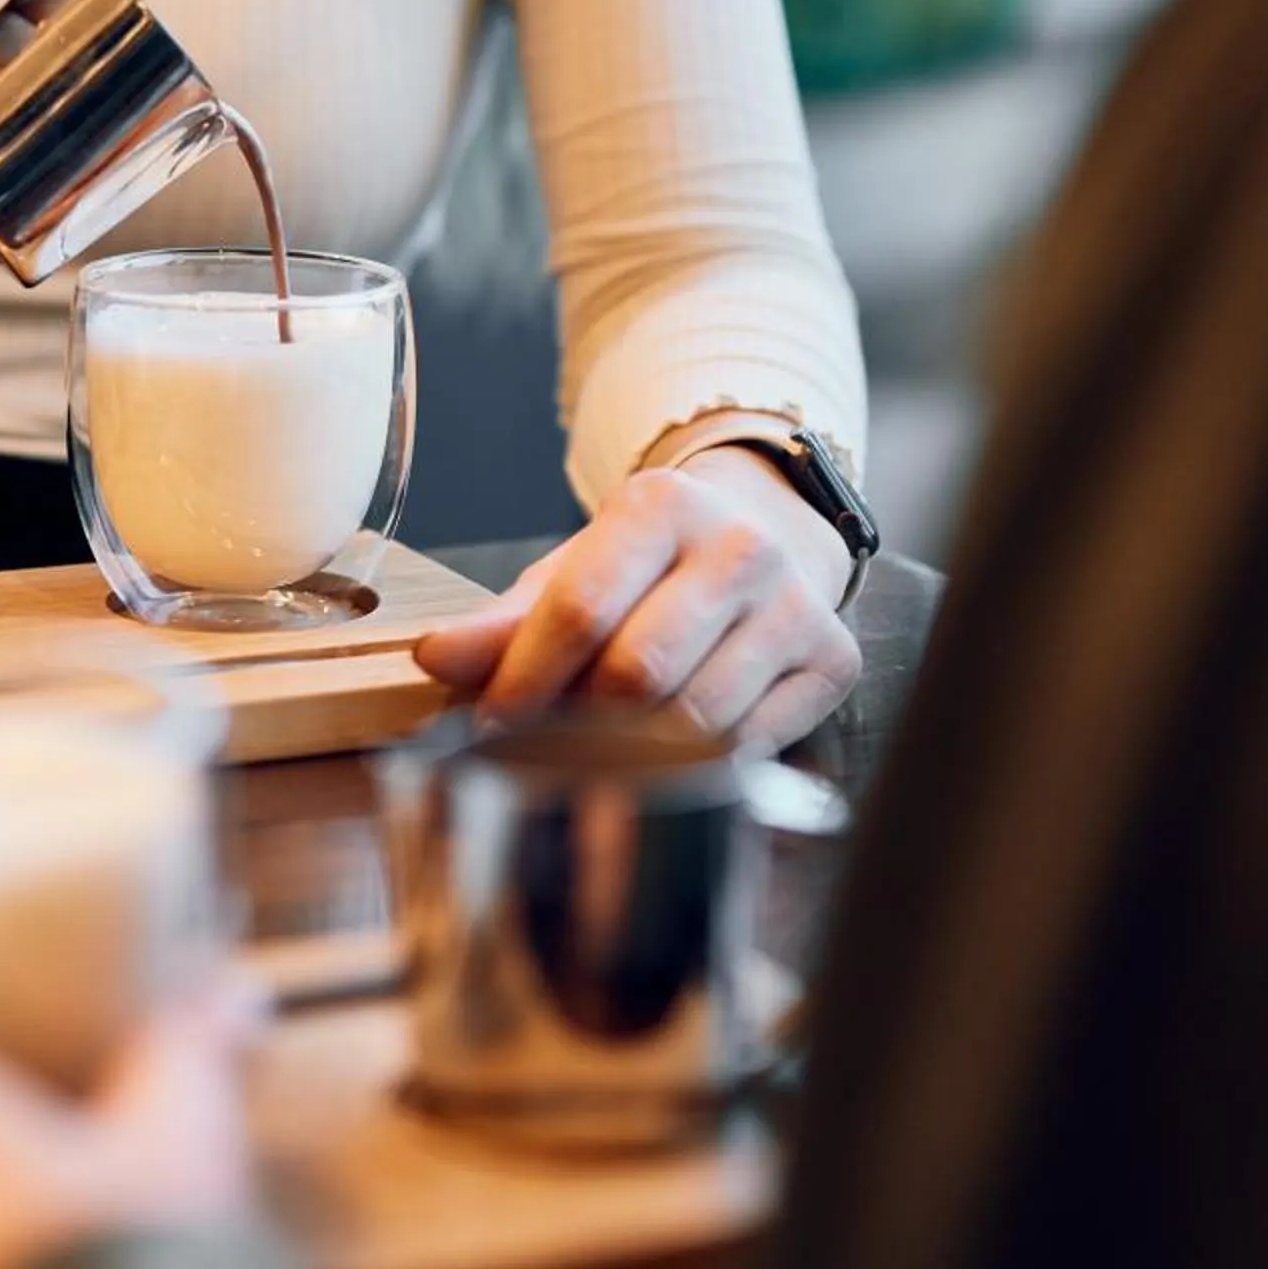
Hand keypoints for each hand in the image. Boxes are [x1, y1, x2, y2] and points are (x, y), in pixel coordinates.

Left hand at [415, 447, 861, 752]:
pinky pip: (746, 746)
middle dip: (577, 723)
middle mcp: (740, 546)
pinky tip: (669, 748)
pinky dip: (695, 765)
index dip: (525, 679)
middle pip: (639, 673)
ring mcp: (795, 604)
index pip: (581, 608)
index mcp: (663, 504)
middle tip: (542, 746)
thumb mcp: (575, 572)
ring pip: (695, 721)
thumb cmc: (652, 568)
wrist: (767, 538)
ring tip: (602, 749)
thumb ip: (505, 621)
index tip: (489, 725)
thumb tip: (435, 657)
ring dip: (633, 754)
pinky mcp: (832, 659)